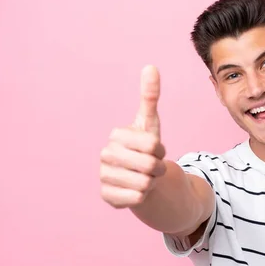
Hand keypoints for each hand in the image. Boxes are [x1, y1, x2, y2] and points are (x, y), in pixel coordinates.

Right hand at [100, 65, 166, 207]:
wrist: (139, 175)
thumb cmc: (145, 148)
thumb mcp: (150, 123)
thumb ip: (150, 96)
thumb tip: (151, 67)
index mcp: (116, 135)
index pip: (153, 144)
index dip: (160, 149)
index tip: (153, 149)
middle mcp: (105, 155)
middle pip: (150, 165)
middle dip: (158, 168)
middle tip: (152, 166)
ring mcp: (103, 176)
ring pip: (145, 183)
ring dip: (151, 182)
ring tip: (144, 177)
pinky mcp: (106, 196)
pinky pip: (137, 198)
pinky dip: (143, 196)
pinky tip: (136, 190)